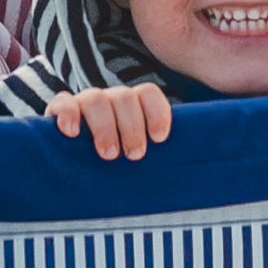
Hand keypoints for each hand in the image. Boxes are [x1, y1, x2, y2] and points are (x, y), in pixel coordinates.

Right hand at [47, 81, 175, 160]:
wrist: (77, 172)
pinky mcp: (59, 114)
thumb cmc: (122, 169)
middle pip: (126, 97)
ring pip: (96, 98)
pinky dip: (68, 114)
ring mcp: (85, 105)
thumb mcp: (147, 161)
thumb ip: (169, 159)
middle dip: (132, 126)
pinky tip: (72, 133)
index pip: (149, 94)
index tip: (160, 139)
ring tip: (109, 154)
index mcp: (136, 108)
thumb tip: (208, 172)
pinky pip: (62, 103)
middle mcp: (112, 102)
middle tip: (134, 155)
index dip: (157, 112)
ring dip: (105, 125)